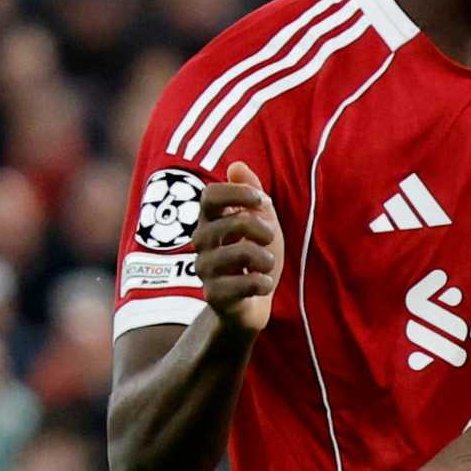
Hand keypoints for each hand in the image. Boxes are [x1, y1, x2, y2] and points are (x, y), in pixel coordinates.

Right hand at [197, 162, 283, 332]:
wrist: (250, 304)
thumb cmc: (255, 258)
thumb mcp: (261, 223)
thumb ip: (252, 195)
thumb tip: (237, 165)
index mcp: (210, 221)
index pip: (210, 195)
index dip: (238, 192)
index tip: (261, 201)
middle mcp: (201, 243)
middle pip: (235, 221)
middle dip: (263, 228)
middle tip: (269, 240)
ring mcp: (205, 270)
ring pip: (242, 253)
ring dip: (266, 259)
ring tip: (265, 266)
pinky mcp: (214, 296)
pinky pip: (247, 283)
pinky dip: (264, 282)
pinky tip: (261, 285)